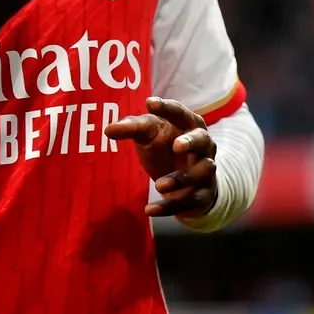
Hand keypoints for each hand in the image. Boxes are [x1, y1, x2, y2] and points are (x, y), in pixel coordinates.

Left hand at [103, 97, 217, 217]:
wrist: (186, 183)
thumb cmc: (164, 147)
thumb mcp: (147, 134)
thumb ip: (130, 128)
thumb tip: (108, 129)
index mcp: (188, 125)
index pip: (180, 113)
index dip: (167, 108)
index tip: (149, 103)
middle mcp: (203, 146)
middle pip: (203, 140)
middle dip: (191, 142)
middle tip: (177, 145)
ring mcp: (205, 171)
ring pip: (200, 173)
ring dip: (180, 179)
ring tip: (159, 185)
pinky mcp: (201, 195)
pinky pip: (187, 201)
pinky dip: (168, 206)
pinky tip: (149, 210)